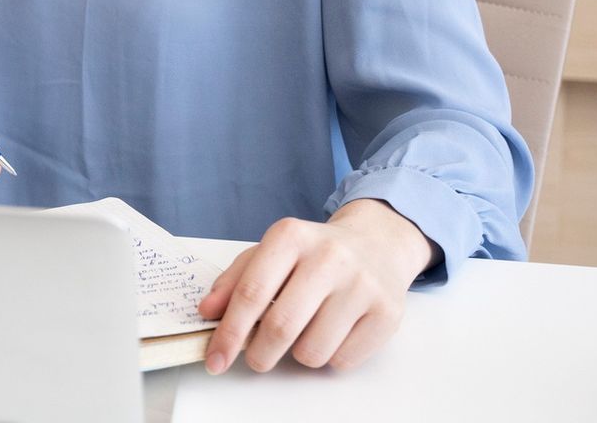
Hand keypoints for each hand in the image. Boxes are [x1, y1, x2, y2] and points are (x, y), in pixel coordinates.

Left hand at [197, 199, 438, 373]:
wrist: (377, 245)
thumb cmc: (313, 254)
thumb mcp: (270, 253)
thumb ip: (234, 280)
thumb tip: (208, 311)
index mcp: (291, 236)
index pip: (252, 293)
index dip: (229, 332)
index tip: (216, 358)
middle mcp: (329, 257)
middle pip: (281, 326)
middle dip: (259, 354)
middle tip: (257, 359)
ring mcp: (362, 285)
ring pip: (312, 351)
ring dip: (298, 355)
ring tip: (305, 332)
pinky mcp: (387, 314)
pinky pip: (342, 360)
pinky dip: (329, 357)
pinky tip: (334, 332)